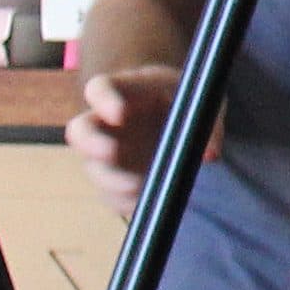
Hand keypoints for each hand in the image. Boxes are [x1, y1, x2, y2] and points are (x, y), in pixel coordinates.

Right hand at [63, 67, 211, 217]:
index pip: (100, 88)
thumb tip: (209, 156)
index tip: (121, 113)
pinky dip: (126, 202)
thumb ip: (208, 124)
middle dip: (92, 143)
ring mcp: (109, 152)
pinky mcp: (118, 179)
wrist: (187, 119)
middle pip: (80, 131)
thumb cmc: (192, 101)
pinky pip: (111, 195)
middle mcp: (108, 122)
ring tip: (138, 185)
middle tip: (112, 152)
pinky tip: (147, 201)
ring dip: (112, 180)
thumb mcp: (206, 103)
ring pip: (94, 168)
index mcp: (126, 90)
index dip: (103, 100)